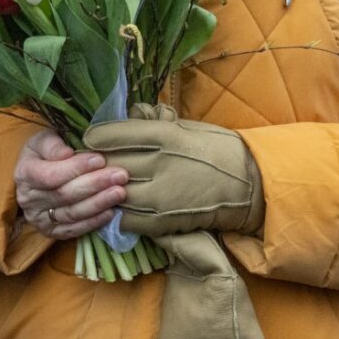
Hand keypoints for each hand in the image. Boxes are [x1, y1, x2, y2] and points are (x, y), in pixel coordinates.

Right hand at [14, 128, 125, 239]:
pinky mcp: (51, 232)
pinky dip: (93, 222)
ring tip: (120, 192)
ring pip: (71, 214)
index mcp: (25, 173)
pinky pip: (73, 230)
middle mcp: (29, 199)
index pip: (50, 175)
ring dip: (98, 204)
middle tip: (120, 176)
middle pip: (64, 195)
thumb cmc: (44, 154)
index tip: (100, 159)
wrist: (36, 176)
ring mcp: (39, 218)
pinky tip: (111, 212)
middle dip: (95, 185)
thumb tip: (67, 154)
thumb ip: (53, 144)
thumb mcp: (43, 140)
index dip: (76, 168)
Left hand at [82, 106, 263, 236]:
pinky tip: (122, 204)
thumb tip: (121, 118)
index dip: (96, 137)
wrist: (248, 183)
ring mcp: (161, 196)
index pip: (114, 135)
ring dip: (107, 190)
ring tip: (104, 185)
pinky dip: (120, 212)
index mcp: (167, 135)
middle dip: (98, 164)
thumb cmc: (214, 148)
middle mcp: (161, 164)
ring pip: (115, 193)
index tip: (90, 139)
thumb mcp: (184, 126)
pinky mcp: (164, 221)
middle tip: (91, 163)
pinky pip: (127, 219)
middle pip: (110, 165)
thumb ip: (150, 124)